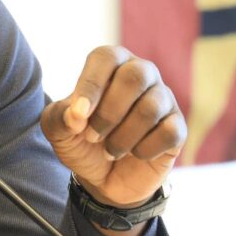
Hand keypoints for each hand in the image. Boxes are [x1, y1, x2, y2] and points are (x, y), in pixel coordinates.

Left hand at [41, 46, 185, 230]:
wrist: (104, 178)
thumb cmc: (80, 141)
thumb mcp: (58, 131)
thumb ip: (60, 118)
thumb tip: (76, 114)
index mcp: (110, 64)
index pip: (106, 58)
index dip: (91, 85)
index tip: (79, 115)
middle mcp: (141, 73)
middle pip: (134, 77)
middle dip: (109, 113)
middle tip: (92, 136)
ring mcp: (163, 99)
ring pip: (150, 108)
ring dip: (123, 136)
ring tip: (110, 150)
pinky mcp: (177, 126)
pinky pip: (168, 132)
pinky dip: (145, 149)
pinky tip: (134, 154)